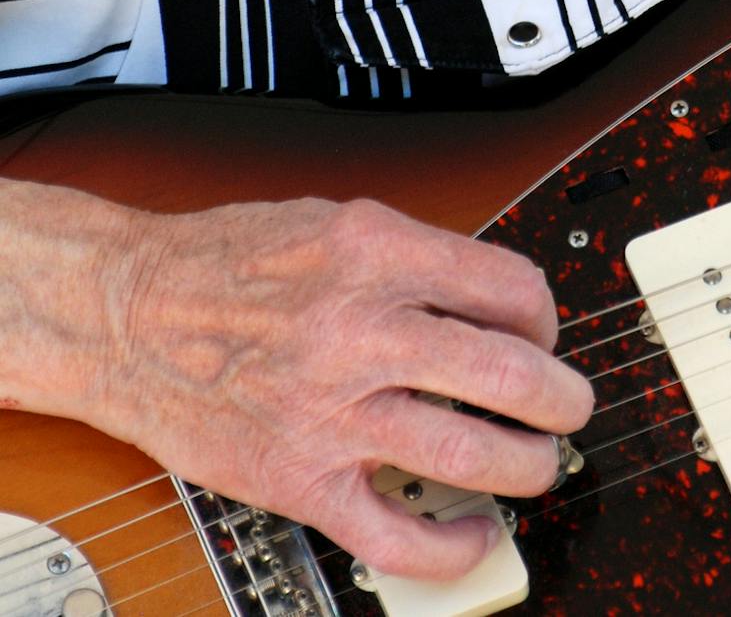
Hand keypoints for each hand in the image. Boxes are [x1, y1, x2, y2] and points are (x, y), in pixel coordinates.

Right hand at [94, 195, 592, 579]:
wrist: (124, 313)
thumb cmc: (223, 262)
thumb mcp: (331, 220)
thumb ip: (412, 256)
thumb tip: (491, 297)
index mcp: (373, 252)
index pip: (507, 287)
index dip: (543, 316)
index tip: (541, 332)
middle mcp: (358, 329)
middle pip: (506, 373)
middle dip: (561, 397)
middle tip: (570, 405)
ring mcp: (330, 411)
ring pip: (467, 454)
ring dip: (527, 465)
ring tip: (541, 463)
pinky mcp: (299, 480)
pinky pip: (396, 535)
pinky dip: (451, 547)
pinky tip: (474, 533)